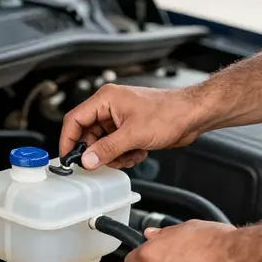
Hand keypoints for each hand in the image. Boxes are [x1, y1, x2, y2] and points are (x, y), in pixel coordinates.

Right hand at [59, 84, 203, 169]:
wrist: (193, 115)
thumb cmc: (170, 112)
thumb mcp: (134, 134)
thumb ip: (107, 148)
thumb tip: (87, 160)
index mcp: (106, 99)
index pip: (75, 119)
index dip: (68, 140)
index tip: (68, 158)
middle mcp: (110, 107)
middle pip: (88, 134)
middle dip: (97, 152)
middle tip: (104, 162)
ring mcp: (120, 119)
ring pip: (103, 143)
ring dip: (113, 155)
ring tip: (129, 155)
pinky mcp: (130, 129)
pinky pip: (116, 146)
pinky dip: (124, 154)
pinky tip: (138, 153)